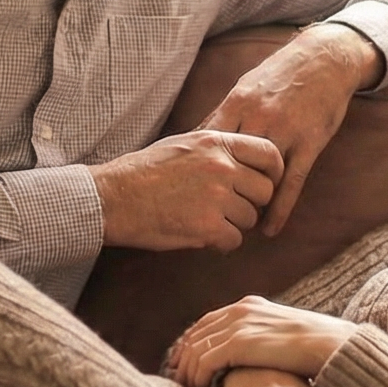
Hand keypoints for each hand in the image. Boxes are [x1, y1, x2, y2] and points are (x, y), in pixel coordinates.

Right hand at [92, 130, 284, 251]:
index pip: (269, 153)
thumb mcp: (185, 144)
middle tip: (231, 209)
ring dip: (234, 224)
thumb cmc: (144, 171)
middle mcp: (222, 167)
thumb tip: (245, 157)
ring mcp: (216, 197)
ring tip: (207, 220)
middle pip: (265, 190)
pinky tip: (202, 236)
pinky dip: (221, 243)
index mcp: (217, 142)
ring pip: (250, 218)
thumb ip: (217, 148)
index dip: (273, 172)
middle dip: (253, 203)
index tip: (266, 184)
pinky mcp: (207, 227)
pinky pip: (234, 240)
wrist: (114, 197)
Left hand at [166, 295, 356, 386]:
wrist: (332, 346)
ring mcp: (238, 325)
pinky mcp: (238, 344)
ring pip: (196, 350)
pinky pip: (204, 363)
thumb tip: (252, 355)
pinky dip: (198, 379)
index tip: (185, 363)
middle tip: (178, 380)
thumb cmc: (316, 347)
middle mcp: (240, 310)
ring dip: (188, 372)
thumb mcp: (284, 334)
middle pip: (196, 334)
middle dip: (183, 358)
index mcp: (250, 305)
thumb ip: (263, 337)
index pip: (207, 322)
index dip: (192, 343)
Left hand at [200, 24, 382, 237]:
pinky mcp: (309, 144)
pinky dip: (279, 210)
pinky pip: (292, 184)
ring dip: (247, 204)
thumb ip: (224, 114)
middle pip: (230, 164)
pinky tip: (270, 229)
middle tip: (206, 216)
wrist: (325, 59)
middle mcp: (258, 118)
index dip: (195, 169)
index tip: (184, 190)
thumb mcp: (247, 87)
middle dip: (217, 191)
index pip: (207, 143)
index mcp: (237, 103)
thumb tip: (195, 137)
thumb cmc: (281, 74)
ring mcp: (285, 132)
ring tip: (236, 226)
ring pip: (259, 177)